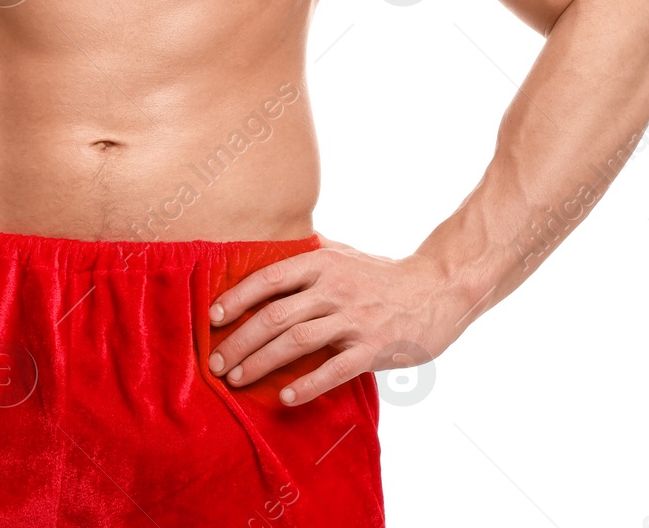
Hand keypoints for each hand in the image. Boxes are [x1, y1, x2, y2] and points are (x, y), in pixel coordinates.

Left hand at [207, 238, 473, 404]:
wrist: (437, 289)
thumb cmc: (382, 275)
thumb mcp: (343, 254)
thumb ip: (308, 255)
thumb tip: (266, 250)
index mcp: (323, 263)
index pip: (269, 278)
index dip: (237, 298)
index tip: (212, 317)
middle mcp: (335, 288)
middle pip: (275, 315)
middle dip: (239, 340)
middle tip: (215, 361)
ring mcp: (355, 318)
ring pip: (297, 341)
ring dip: (261, 363)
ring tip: (236, 380)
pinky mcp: (374, 348)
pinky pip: (334, 369)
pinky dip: (307, 384)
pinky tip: (285, 397)